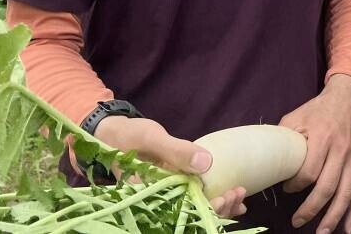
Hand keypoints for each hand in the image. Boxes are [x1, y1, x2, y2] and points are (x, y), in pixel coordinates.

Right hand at [94, 115, 246, 217]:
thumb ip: (175, 150)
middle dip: (217, 208)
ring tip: (240, 193)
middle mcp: (157, 202)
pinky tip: (233, 199)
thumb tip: (206, 163)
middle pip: (190, 214)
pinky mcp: (170, 188)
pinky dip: (213, 198)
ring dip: (218, 204)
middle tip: (237, 193)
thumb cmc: (126, 136)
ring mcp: (164, 196)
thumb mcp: (150, 137)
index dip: (204, 210)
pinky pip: (193, 198)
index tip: (224, 198)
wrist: (110, 135)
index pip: (180, 212)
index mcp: (149, 196)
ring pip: (194, 209)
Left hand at [279, 74, 350, 233]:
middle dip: (312, 209)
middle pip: (328, 187)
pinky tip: (348, 228)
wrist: (347, 99)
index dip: (296, 185)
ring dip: (334, 217)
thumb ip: (284, 138)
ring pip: (346, 193)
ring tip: (322, 233)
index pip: (310, 171)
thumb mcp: (296, 117)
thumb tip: (267, 161)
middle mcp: (341, 150)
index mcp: (322, 137)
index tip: (286, 188)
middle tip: (297, 222)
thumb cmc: (317, 110)